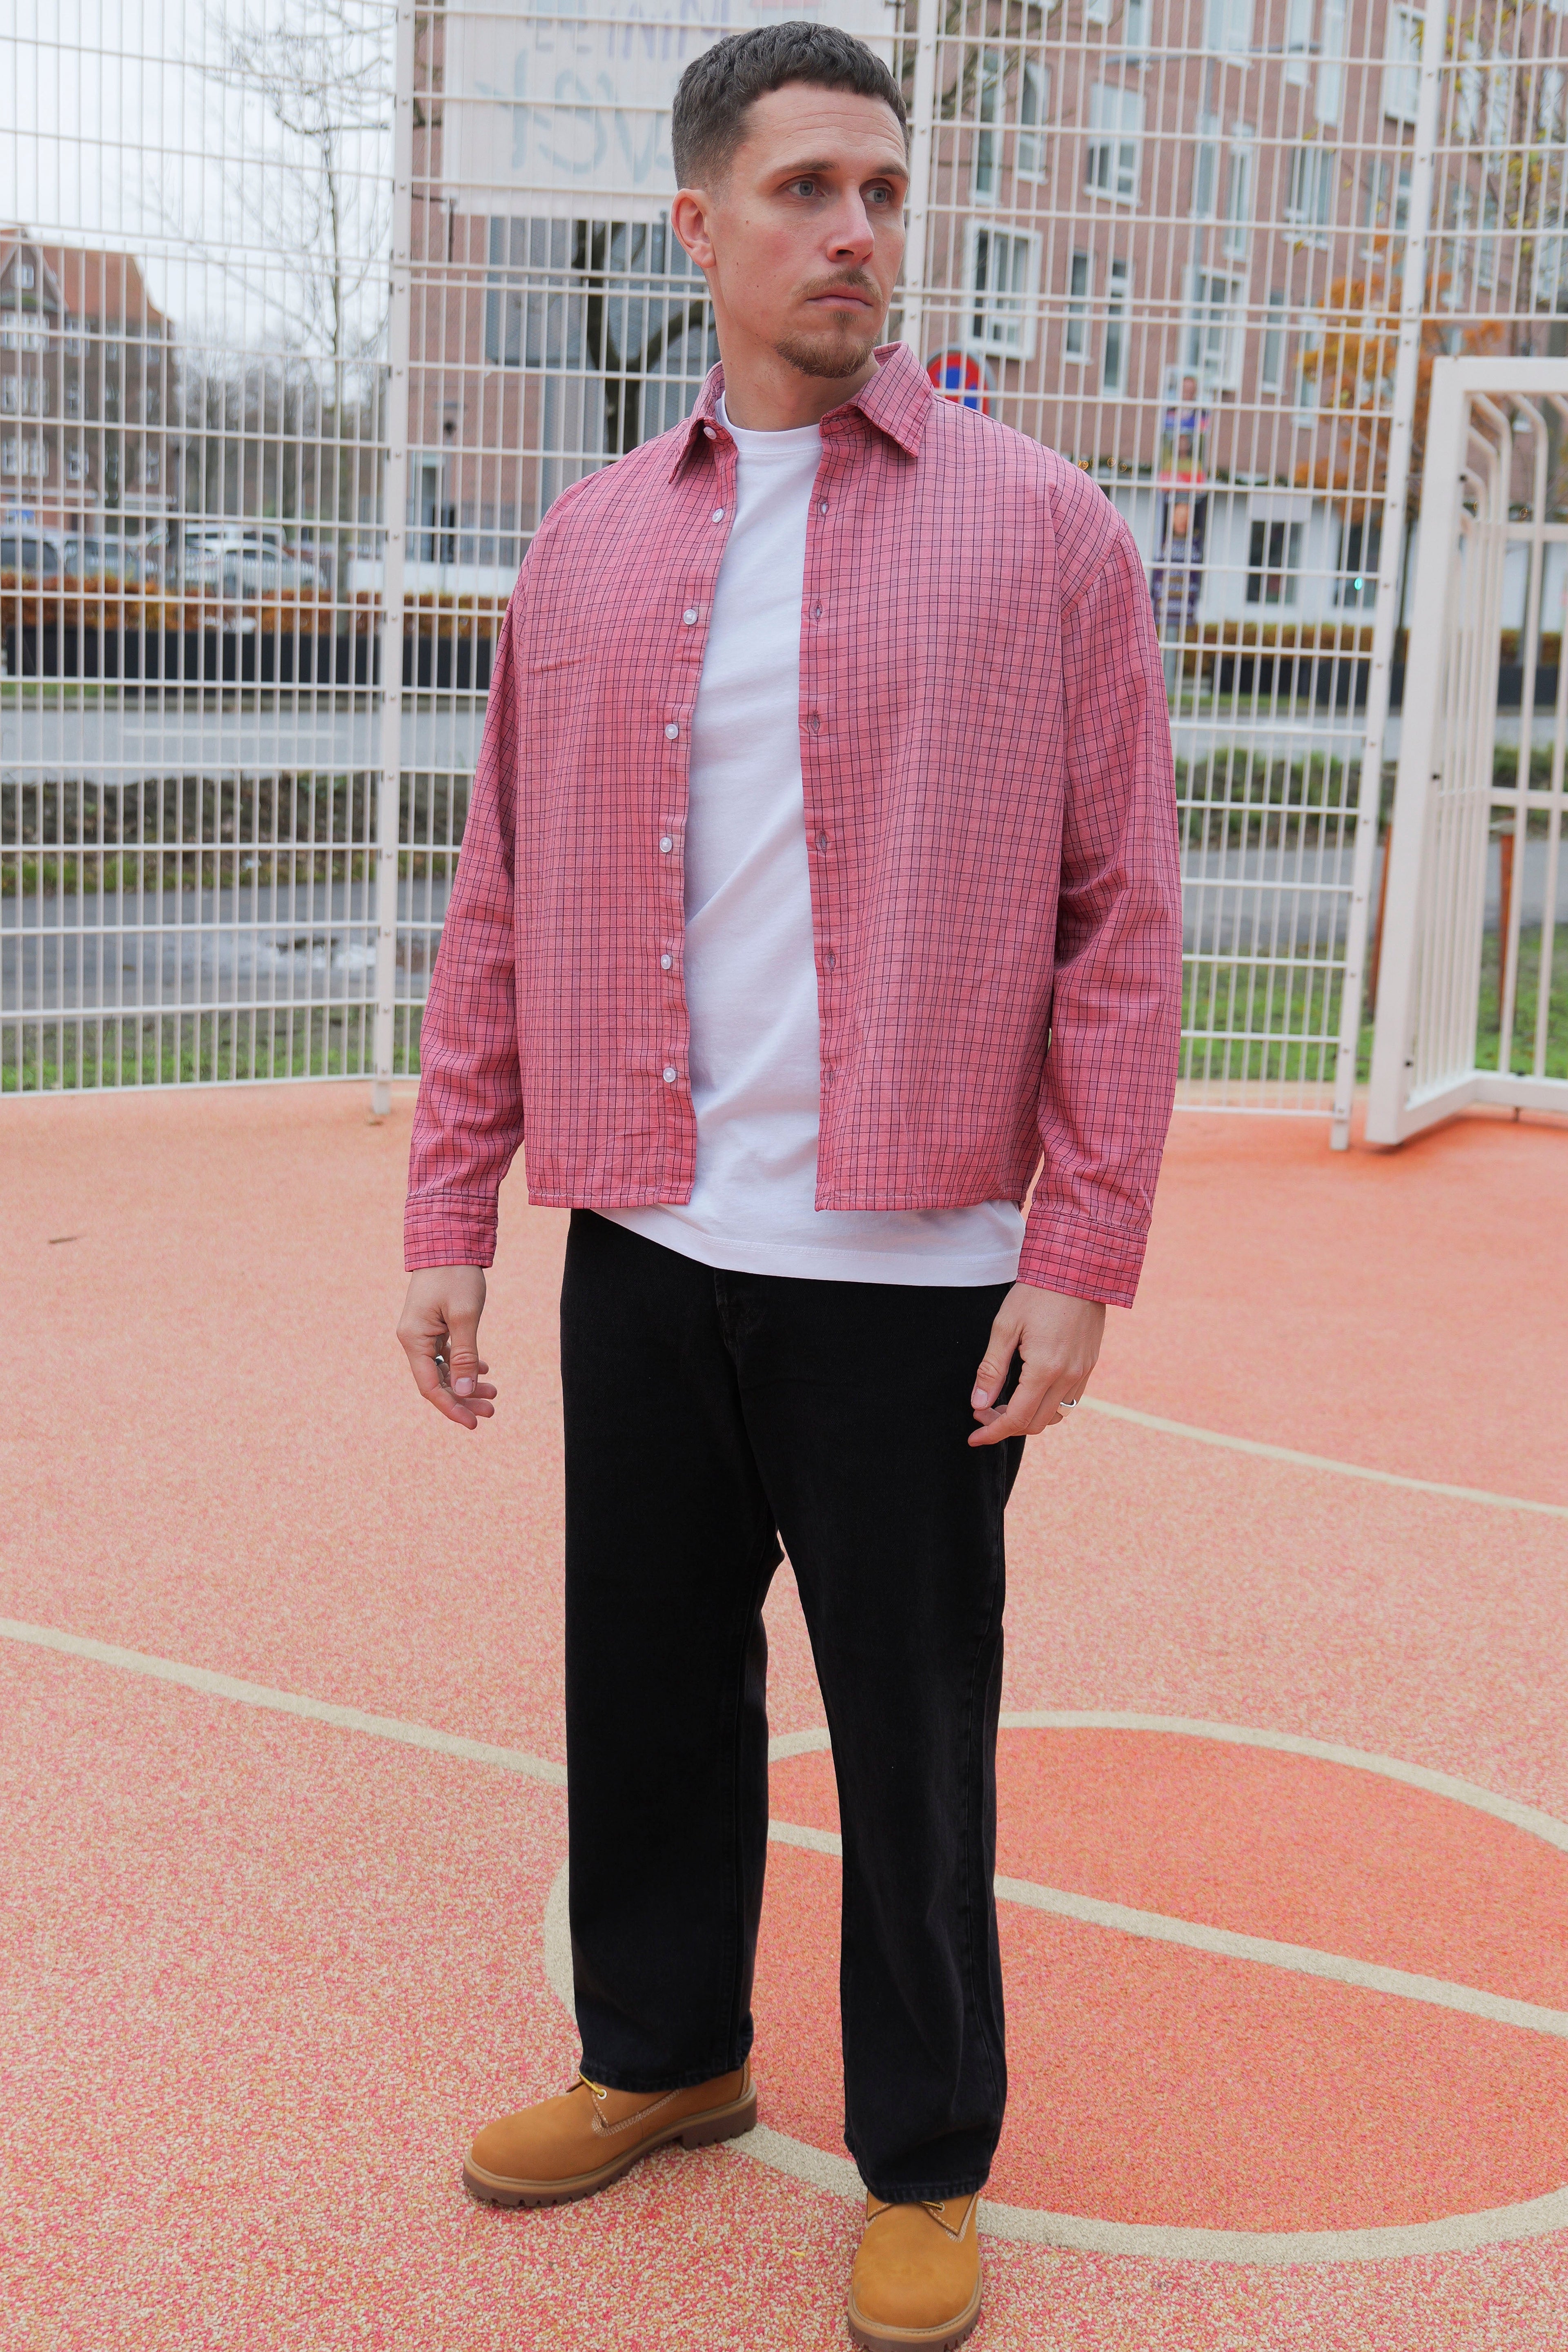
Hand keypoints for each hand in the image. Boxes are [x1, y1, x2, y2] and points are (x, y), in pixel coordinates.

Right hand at [397, 1266, 496, 1430]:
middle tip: (492, 1410)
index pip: (430, 1386)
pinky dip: (465, 1363)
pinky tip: (485, 1369)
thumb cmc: (456, 1275)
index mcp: (414, 1339)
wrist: (448, 1240)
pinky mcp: (433, 1325)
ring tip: (494, 1392)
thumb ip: (465, 1354)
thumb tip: (464, 1391)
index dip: (451, 1407)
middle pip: (437, 1381)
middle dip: (464, 1398)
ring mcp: (422, 1332)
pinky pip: (447, 1353)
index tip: (474, 1423)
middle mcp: (413, 1339)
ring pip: (444, 1369)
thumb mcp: (465, 1316)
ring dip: (466, 1382)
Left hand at [968, 1282, 1104, 1447]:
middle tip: (983, 1411)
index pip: (1016, 1418)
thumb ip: (991, 1369)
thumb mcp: (1005, 1327)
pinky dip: (1047, 1406)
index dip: (992, 1432)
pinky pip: (1069, 1400)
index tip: (973, 1437)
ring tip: (1005, 1403)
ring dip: (1028, 1418)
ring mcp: (1082, 1372)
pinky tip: (1030, 1391)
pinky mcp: (1089, 1365)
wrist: (1078, 1269)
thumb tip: (978, 1404)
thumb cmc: (1037, 1292)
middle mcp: (1068, 1377)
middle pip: (1035, 1423)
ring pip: (1054, 1416)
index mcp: (1045, 1369)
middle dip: (1005, 1425)